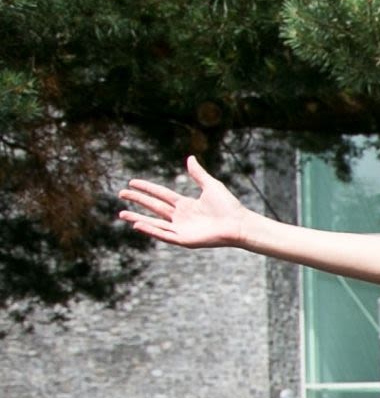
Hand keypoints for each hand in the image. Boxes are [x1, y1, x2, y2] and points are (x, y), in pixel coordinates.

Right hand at [118, 156, 254, 249]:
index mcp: (185, 204)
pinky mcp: (184, 240)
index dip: (146, 188)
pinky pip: (164, 235)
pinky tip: (137, 225)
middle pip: (154, 207)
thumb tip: (190, 157)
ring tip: (121, 213)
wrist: (239, 224)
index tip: (131, 182)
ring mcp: (181, 229)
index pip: (160, 194)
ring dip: (138, 218)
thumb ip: (198, 173)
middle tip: (121, 194)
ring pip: (154, 223)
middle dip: (137, 201)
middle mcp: (181, 217)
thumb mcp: (211, 186)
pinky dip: (150, 230)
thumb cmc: (229, 206)